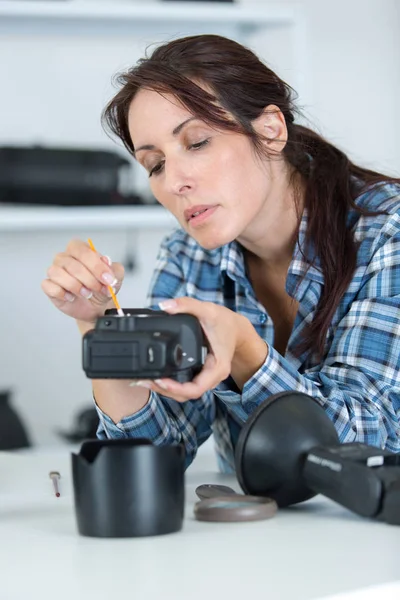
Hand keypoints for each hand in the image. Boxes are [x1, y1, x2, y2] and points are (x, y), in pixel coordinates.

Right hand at [41, 239, 124, 323]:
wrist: (96, 307)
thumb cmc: (101, 288)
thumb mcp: (115, 278)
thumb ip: (114, 268)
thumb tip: (106, 261)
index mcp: (80, 251)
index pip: (83, 251)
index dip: (96, 266)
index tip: (107, 279)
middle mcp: (65, 258)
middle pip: (72, 264)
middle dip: (89, 279)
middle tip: (99, 289)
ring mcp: (55, 271)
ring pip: (58, 273)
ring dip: (75, 286)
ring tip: (87, 294)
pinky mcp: (49, 286)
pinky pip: (49, 286)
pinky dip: (62, 293)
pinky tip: (72, 297)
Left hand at [134, 297, 267, 401]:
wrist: (237, 328)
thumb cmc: (226, 323)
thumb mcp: (208, 310)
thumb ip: (187, 305)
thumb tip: (165, 306)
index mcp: (217, 368)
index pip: (196, 389)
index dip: (176, 389)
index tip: (161, 381)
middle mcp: (211, 377)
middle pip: (186, 394)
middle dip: (165, 391)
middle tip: (145, 381)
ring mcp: (205, 376)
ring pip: (184, 392)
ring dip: (165, 390)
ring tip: (146, 380)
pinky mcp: (199, 373)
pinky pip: (184, 384)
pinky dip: (170, 383)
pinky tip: (156, 376)